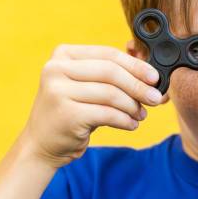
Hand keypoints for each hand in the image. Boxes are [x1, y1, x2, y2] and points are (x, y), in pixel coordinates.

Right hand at [21, 44, 160, 166]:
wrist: (41, 144)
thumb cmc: (71, 112)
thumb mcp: (85, 86)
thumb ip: (110, 74)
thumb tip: (149, 72)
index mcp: (63, 55)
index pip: (107, 54)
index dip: (135, 65)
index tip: (154, 77)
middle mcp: (56, 69)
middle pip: (110, 72)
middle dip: (138, 86)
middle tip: (156, 98)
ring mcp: (58, 91)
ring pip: (111, 94)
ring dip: (132, 106)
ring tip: (141, 115)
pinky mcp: (66, 114)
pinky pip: (107, 114)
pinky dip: (124, 120)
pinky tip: (131, 124)